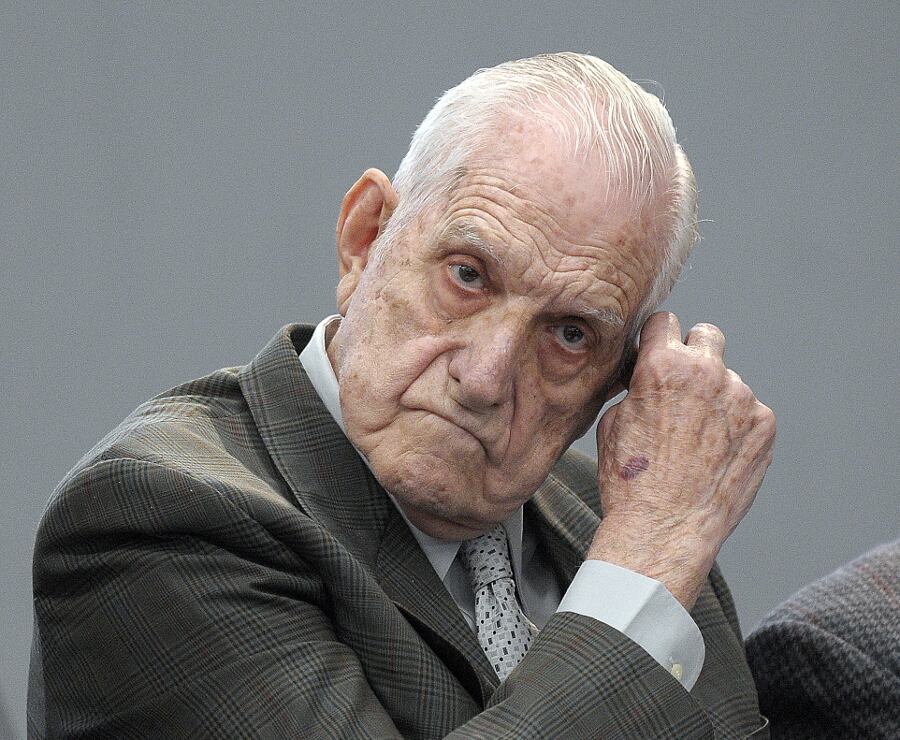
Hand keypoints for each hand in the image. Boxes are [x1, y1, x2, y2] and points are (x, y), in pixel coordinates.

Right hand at [588, 312, 775, 609]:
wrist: (665, 529)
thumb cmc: (631, 482)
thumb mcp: (611, 423)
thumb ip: (636, 388)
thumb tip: (645, 380)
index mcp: (663, 365)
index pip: (665, 322)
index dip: (656, 339)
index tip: (656, 352)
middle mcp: (707, 373)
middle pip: (706, 335)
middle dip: (692, 353)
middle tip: (681, 384)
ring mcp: (742, 398)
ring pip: (728, 380)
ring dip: (714, 397)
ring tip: (695, 439)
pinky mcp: (764, 425)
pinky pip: (748, 411)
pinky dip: (734, 426)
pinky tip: (715, 454)